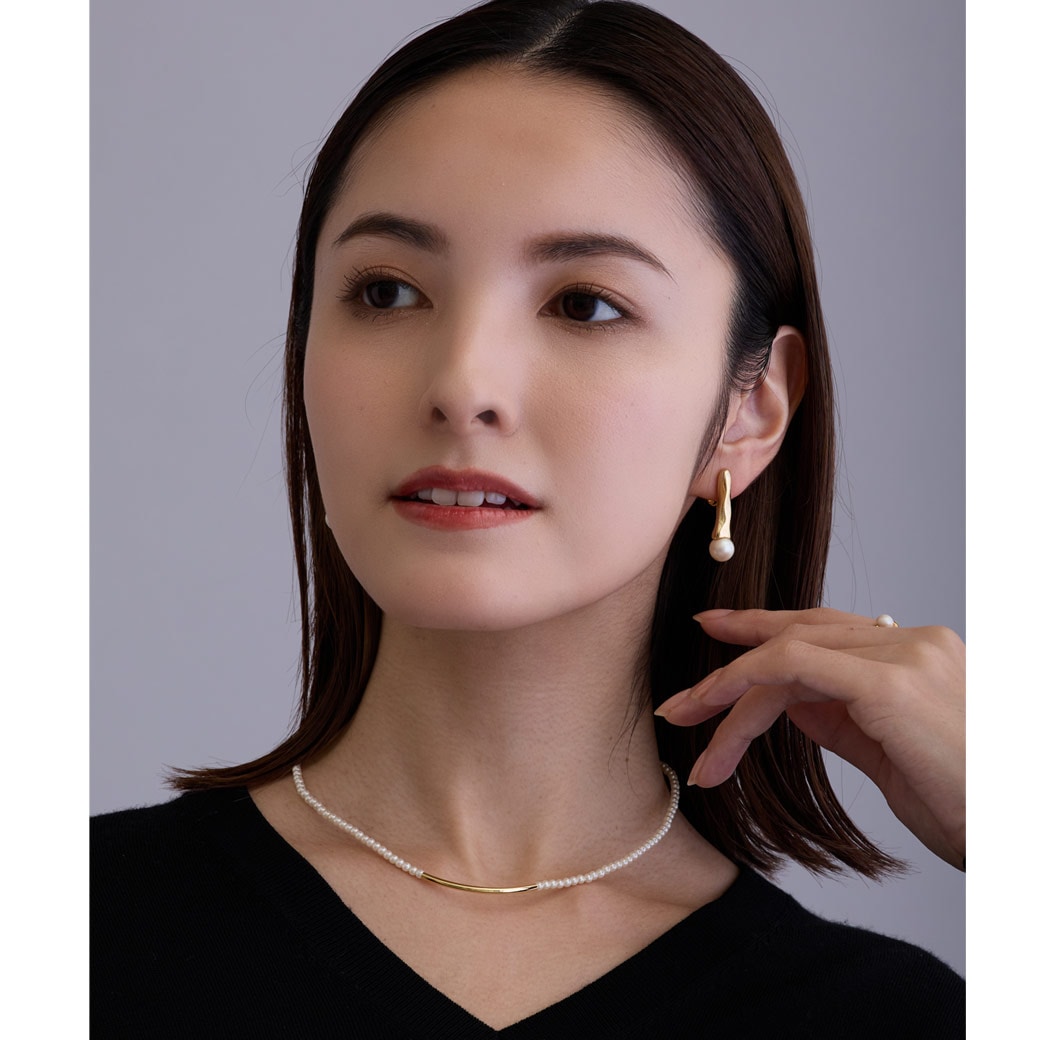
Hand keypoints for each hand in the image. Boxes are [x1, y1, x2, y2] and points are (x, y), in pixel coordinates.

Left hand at [655, 608, 964, 869]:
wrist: (1018, 837)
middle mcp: (912, 641)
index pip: (826, 629)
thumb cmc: (967, 806)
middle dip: (733, 650)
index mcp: (918, 652)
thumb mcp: (889, 755)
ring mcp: (904, 655)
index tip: (720, 633)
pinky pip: (792, 669)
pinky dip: (746, 692)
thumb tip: (790, 701)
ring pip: (786, 654)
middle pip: (800, 632)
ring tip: (686, 722)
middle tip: (682, 685)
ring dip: (727, 691)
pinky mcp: (889, 684)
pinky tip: (720, 729)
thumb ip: (841, 717)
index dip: (766, 629)